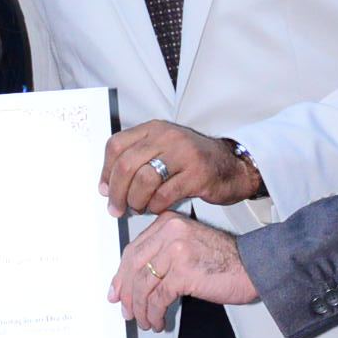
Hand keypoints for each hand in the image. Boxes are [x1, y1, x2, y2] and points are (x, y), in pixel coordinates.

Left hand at [101, 121, 263, 216]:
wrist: (233, 166)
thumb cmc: (194, 162)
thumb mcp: (164, 150)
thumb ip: (138, 160)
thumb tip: (108, 186)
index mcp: (155, 129)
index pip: (116, 145)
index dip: (106, 171)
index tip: (104, 189)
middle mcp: (168, 137)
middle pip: (126, 164)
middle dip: (116, 191)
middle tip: (116, 208)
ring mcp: (184, 154)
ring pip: (143, 179)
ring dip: (135, 201)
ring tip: (138, 208)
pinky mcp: (197, 174)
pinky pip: (164, 194)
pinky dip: (155, 206)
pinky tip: (156, 208)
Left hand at [111, 218, 257, 327]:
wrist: (254, 266)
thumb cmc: (225, 259)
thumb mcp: (188, 245)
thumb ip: (162, 255)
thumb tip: (134, 279)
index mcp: (168, 223)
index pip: (133, 250)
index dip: (122, 275)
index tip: (117, 291)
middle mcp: (170, 232)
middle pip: (134, 266)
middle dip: (127, 294)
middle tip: (127, 310)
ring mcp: (176, 250)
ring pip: (144, 284)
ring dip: (141, 308)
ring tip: (145, 320)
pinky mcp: (184, 272)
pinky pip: (159, 297)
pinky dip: (155, 313)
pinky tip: (158, 320)